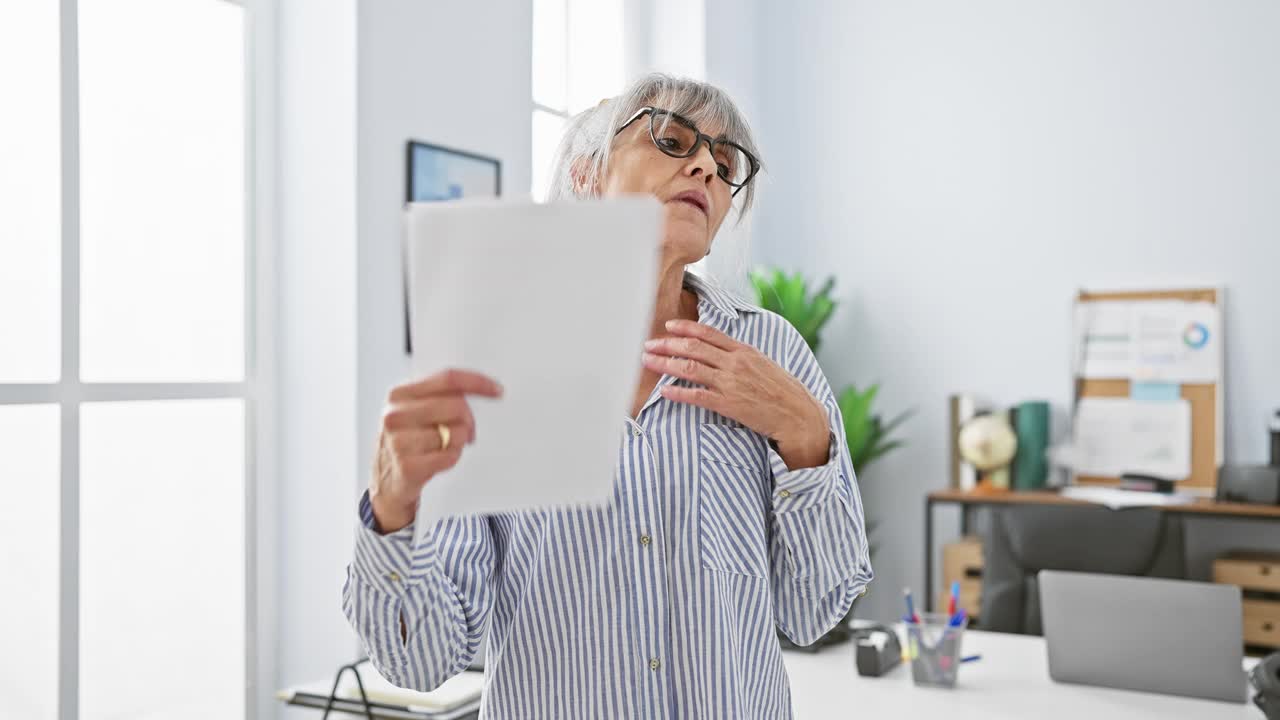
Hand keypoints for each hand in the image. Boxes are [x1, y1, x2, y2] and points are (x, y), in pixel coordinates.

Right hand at [369, 369, 502, 532]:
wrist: (386, 480)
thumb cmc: (407, 441)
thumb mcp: (416, 412)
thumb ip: (440, 396)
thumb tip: (480, 389)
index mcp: (399, 394)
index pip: (447, 379)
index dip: (477, 383)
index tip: (496, 390)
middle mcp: (395, 415)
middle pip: (456, 405)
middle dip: (469, 420)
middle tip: (467, 431)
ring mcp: (399, 441)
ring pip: (455, 432)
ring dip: (458, 442)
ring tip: (444, 446)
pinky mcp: (408, 466)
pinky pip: (450, 455)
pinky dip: (452, 457)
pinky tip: (438, 459)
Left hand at [642, 319, 830, 469]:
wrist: (798, 415)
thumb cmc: (782, 390)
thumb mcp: (763, 363)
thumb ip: (740, 355)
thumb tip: (719, 349)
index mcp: (744, 350)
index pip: (708, 333)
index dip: (685, 328)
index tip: (668, 326)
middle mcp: (735, 363)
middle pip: (693, 348)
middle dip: (667, 344)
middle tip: (648, 344)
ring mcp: (731, 383)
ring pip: (690, 368)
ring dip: (665, 364)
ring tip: (648, 362)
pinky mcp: (728, 404)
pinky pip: (697, 396)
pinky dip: (678, 393)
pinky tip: (663, 391)